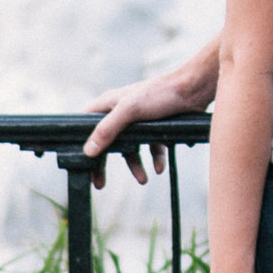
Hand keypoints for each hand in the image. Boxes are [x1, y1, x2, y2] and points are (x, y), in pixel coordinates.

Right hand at [83, 63, 213, 184]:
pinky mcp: (155, 126)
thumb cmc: (160, 93)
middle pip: (105, 141)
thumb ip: (108, 129)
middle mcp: (120, 112)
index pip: (85, 124)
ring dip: (135, 164)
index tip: (78, 163)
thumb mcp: (130, 110)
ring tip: (143, 180)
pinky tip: (159, 168)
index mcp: (108, 104)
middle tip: (99, 183)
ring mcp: (138, 120)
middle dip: (103, 163)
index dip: (79, 142)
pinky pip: (150, 146)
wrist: (194, 89)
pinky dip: (154, 158)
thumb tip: (88, 151)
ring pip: (130, 146)